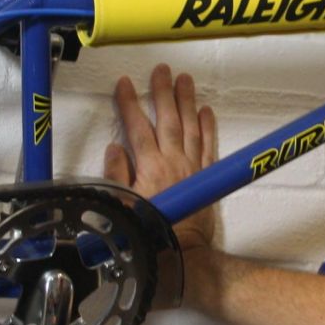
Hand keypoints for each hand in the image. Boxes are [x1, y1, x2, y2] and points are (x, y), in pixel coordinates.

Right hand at [104, 64, 218, 254]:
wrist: (187, 255)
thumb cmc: (151, 235)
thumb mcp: (123, 208)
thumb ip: (117, 178)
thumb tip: (114, 149)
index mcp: (150, 168)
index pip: (138, 128)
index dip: (130, 104)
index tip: (124, 84)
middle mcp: (174, 163)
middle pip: (168, 120)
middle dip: (163, 93)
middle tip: (161, 70)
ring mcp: (193, 168)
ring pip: (190, 127)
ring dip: (187, 102)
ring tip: (184, 79)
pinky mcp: (207, 177)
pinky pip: (209, 146)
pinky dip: (208, 127)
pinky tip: (206, 110)